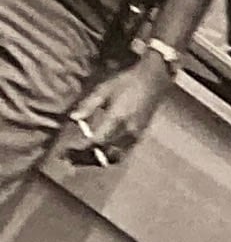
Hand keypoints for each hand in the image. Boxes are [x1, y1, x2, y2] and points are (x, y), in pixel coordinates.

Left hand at [54, 48, 174, 169]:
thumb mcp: (104, 89)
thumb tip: (73, 117)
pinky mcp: (139, 136)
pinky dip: (109, 155)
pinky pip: (123, 152)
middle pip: (105, 154)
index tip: (66, 151)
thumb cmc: (127, 82)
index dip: (80, 148)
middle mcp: (128, 132)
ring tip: (82, 159)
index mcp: (117, 119)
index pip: (96, 140)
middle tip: (69, 160)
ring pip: (116, 157)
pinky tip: (99, 152)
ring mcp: (136, 136)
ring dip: (98, 160)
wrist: (153, 81)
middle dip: (87, 159)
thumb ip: (88, 105)